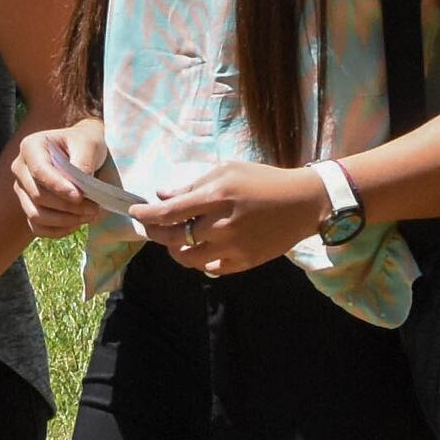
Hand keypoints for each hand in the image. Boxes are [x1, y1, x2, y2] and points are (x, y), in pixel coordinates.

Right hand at [12, 122, 111, 236]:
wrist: (81, 149)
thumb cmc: (84, 142)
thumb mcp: (88, 144)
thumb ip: (83, 163)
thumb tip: (77, 189)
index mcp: (30, 147)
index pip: (39, 171)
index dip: (58, 186)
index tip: (80, 196)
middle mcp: (20, 169)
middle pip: (37, 196)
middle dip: (67, 206)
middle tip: (94, 208)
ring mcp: (22, 190)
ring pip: (36, 215)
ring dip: (64, 220)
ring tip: (88, 216)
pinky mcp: (29, 206)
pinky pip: (37, 227)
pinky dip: (56, 231)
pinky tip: (76, 224)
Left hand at [132, 162, 326, 277]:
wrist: (303, 203)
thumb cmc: (264, 181)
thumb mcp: (228, 171)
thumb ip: (193, 185)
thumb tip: (162, 196)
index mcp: (217, 197)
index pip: (169, 213)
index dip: (146, 216)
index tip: (135, 213)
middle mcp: (222, 226)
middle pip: (172, 238)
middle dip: (154, 232)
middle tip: (150, 226)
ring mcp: (233, 248)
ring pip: (187, 258)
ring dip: (174, 249)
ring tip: (174, 238)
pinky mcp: (244, 263)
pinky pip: (209, 268)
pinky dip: (199, 260)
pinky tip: (199, 248)